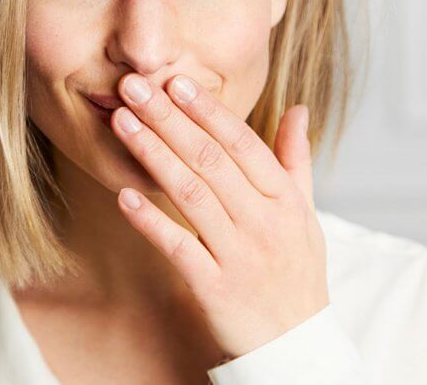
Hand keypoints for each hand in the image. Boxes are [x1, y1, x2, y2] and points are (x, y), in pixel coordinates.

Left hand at [110, 71, 329, 359]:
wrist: (297, 344)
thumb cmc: (296, 270)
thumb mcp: (305, 213)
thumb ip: (295, 159)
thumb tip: (297, 109)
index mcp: (285, 199)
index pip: (243, 144)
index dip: (208, 111)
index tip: (176, 81)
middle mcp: (264, 222)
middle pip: (210, 160)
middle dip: (168, 119)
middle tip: (133, 87)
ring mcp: (239, 255)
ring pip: (191, 195)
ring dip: (153, 155)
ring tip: (121, 123)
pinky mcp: (214, 288)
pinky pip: (178, 247)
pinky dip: (150, 220)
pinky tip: (124, 194)